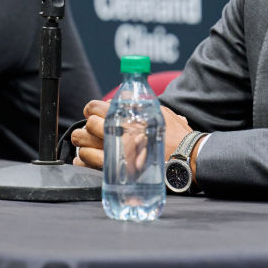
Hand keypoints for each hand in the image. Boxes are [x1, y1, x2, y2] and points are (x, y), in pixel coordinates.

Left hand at [71, 100, 194, 169]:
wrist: (184, 157)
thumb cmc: (173, 133)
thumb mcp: (158, 111)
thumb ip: (138, 104)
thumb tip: (124, 98)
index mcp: (126, 117)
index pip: (95, 107)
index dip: (91, 109)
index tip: (93, 112)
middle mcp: (118, 133)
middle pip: (88, 125)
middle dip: (88, 126)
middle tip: (92, 129)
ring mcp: (115, 152)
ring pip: (83, 145)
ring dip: (83, 143)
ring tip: (88, 144)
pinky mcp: (115, 169)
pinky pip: (87, 164)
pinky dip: (83, 161)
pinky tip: (87, 158)